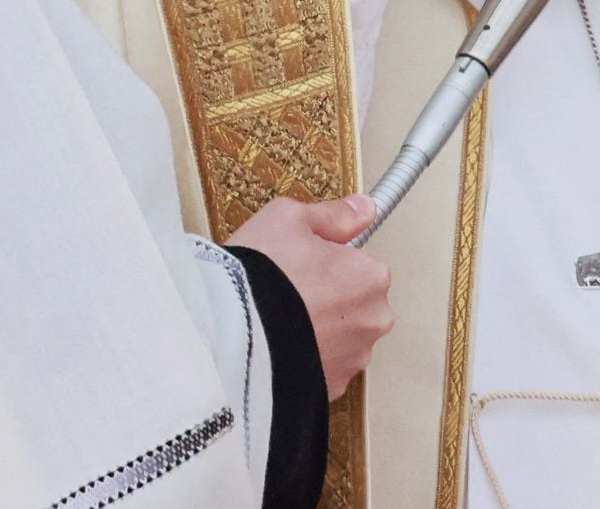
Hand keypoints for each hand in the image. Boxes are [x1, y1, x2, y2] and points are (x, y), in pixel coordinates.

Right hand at [228, 194, 393, 398]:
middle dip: (329, 297)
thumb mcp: (289, 220)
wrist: (228, 337)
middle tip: (287, 290)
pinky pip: (323, 366)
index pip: (361, 263)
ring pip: (341, 337)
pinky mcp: (329, 389)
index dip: (327, 260)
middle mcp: (371, 321)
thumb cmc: (260, 276)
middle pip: (355, 302)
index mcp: (370, 277)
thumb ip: (334, 215)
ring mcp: (352, 360)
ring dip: (318, 330)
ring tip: (278, 320)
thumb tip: (363, 209)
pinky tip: (278, 345)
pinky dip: (306, 357)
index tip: (301, 263)